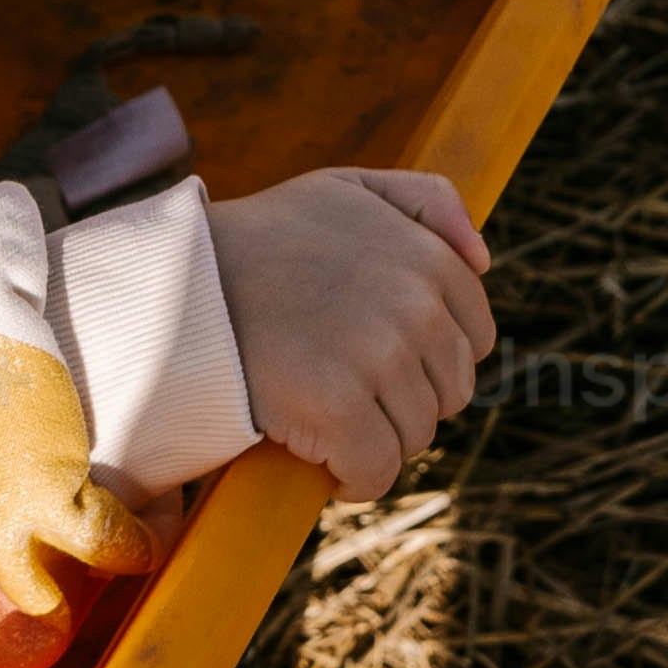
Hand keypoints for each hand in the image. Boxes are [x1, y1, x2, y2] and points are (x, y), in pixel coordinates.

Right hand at [208, 167, 492, 502]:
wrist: (183, 284)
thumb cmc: (265, 240)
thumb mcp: (349, 189)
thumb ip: (427, 203)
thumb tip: (484, 258)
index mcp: (428, 260)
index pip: (476, 339)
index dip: (430, 359)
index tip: (381, 360)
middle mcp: (415, 307)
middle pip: (449, 393)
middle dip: (405, 399)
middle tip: (347, 388)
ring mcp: (379, 360)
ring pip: (415, 436)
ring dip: (376, 438)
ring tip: (326, 415)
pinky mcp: (339, 409)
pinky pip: (375, 470)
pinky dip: (353, 478)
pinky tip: (320, 459)